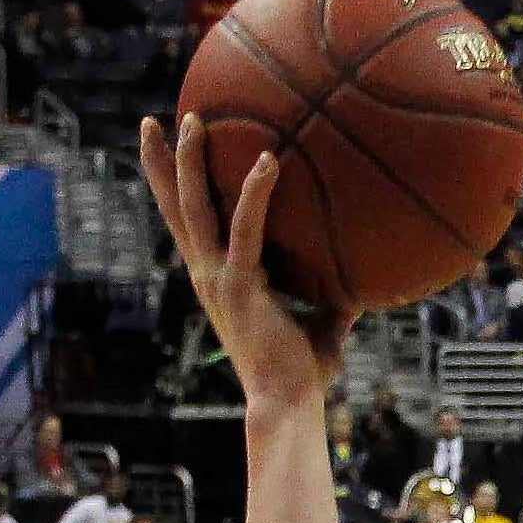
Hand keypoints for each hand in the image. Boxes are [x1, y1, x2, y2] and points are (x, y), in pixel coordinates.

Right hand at [138, 115, 352, 407]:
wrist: (288, 404)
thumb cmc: (303, 374)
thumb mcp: (321, 327)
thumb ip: (334, 301)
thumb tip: (365, 284)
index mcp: (218, 281)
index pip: (189, 226)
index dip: (173, 190)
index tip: (165, 154)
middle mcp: (207, 274)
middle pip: (175, 207)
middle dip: (162, 162)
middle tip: (156, 119)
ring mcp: (217, 278)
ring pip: (194, 207)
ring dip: (190, 160)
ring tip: (193, 118)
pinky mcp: (240, 285)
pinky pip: (246, 227)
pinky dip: (254, 192)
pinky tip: (269, 158)